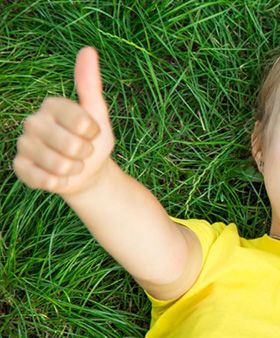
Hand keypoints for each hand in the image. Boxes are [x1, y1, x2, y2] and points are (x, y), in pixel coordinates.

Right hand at [14, 47, 114, 194]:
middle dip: (85, 154)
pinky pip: (44, 179)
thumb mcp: (98, 113)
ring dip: (74, 170)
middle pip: (71, 146)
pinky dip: (59, 183)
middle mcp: (33, 121)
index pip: (82, 122)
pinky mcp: (19, 167)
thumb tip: (88, 50)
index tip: (92, 132)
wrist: (85, 172)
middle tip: (82, 151)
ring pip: (59, 165)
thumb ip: (90, 84)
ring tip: (72, 163)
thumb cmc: (93, 140)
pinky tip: (58, 176)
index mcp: (52, 105)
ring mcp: (24, 145)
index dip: (93, 133)